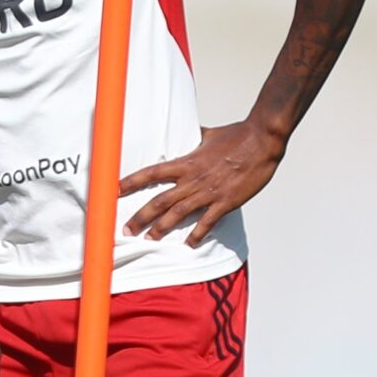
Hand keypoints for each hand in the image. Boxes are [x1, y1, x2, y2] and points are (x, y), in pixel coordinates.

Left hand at [123, 118, 286, 245]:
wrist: (263, 140)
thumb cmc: (238, 135)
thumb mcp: (209, 134)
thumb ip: (195, 138)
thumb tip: (189, 132)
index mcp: (186, 162)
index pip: (151, 173)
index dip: (131, 182)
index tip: (113, 190)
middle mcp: (193, 178)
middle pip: (159, 200)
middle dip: (140, 216)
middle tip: (125, 230)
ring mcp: (209, 191)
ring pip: (178, 213)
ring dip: (161, 228)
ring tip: (148, 239)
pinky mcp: (226, 201)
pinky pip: (208, 222)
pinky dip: (197, 234)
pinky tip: (188, 245)